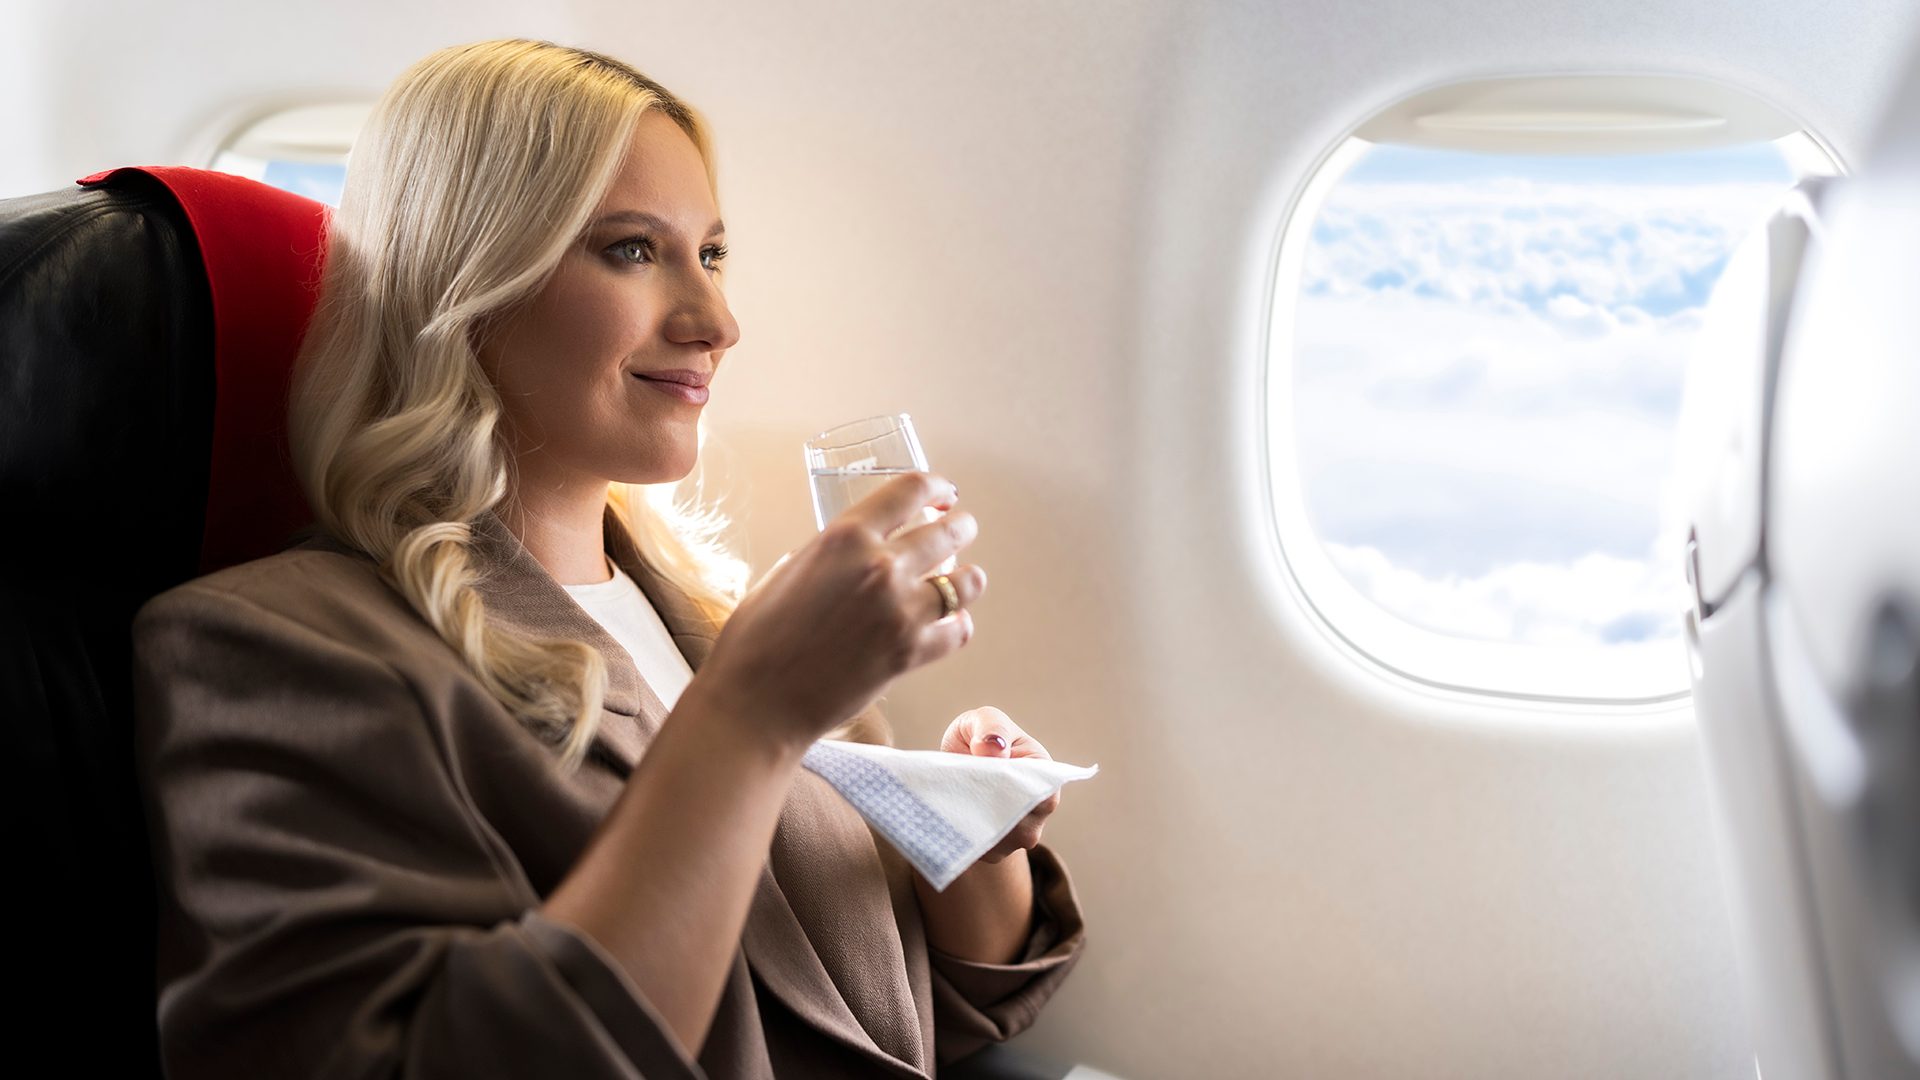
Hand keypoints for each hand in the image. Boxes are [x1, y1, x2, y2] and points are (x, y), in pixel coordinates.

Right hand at [693, 472, 987, 749]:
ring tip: (964, 579)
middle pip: (949, 533)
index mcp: (845, 538)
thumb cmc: (757, 639)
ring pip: (966, 583)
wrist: (758, 701)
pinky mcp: (910, 653)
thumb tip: (855, 553)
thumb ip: (830, 555)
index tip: (943, 494)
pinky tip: (951, 623)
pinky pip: (959, 631)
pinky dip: (959, 625)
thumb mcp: (788, 571)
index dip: (936, 487)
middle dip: (960, 528)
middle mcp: (881, 567)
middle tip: (960, 530)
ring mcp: (901, 612)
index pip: (911, 490)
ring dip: (968, 578)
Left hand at [939, 706, 1057, 862]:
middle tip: (958, 787)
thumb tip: (991, 749)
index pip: (1042, 796)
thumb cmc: (981, 735)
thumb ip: (991, 727)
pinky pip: (980, 850)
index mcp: (1045, 777)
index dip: (1012, 789)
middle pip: (1018, 824)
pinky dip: (963, 834)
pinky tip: (949, 815)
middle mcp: (1038, 813)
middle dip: (986, 806)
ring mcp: (1017, 837)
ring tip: (952, 798)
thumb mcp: (985, 718)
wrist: (960, 762)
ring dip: (973, 821)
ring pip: (997, 840)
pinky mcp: (994, 852)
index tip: (981, 774)